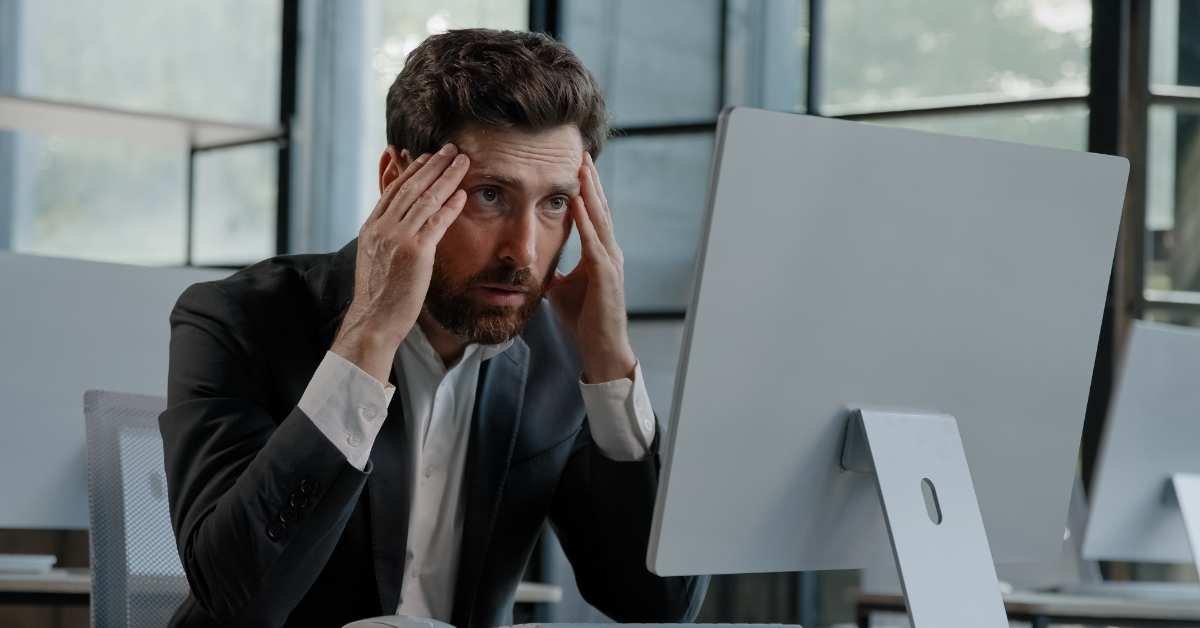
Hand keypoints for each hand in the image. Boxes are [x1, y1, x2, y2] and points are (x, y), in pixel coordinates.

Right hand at [330, 144, 469, 382]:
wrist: (374, 321)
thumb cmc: (379, 297)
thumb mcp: (375, 260)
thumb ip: (386, 239)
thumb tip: (397, 228)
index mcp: (371, 228)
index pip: (392, 191)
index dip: (411, 172)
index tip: (425, 157)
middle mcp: (382, 229)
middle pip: (410, 188)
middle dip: (432, 165)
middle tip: (449, 148)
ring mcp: (398, 239)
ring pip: (425, 199)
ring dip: (446, 177)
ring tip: (461, 161)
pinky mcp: (415, 252)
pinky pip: (436, 222)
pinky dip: (450, 205)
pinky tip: (462, 193)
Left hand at [547, 153, 636, 382]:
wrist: (600, 349)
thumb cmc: (583, 321)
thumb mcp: (562, 289)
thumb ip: (556, 271)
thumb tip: (536, 261)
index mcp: (599, 254)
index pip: (592, 215)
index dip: (584, 190)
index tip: (575, 166)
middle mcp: (609, 253)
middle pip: (599, 209)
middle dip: (590, 181)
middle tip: (581, 154)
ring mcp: (611, 263)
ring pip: (600, 220)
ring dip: (591, 193)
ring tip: (581, 168)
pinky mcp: (606, 276)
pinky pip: (594, 243)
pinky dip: (586, 222)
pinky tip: (579, 203)